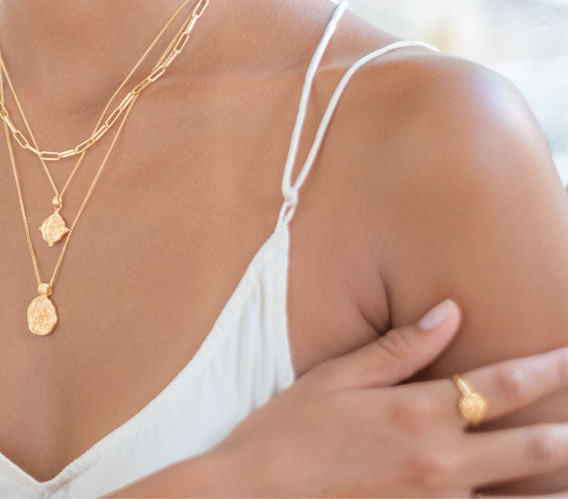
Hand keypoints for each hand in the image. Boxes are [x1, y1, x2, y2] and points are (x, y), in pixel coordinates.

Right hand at [210, 300, 567, 496]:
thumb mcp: (336, 377)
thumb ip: (399, 348)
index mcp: (417, 413)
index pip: (501, 385)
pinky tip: (527, 498)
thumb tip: (450, 312)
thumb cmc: (289, 431)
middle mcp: (440, 463)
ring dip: (556, 485)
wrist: (254, 496)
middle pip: (532, 448)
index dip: (549, 369)